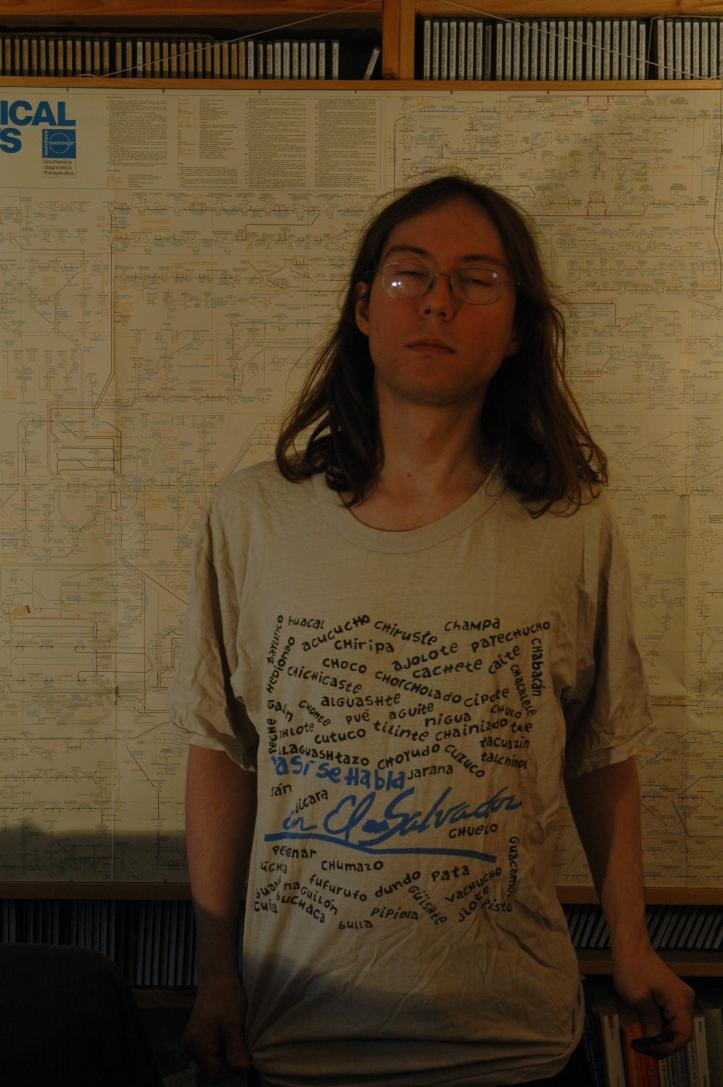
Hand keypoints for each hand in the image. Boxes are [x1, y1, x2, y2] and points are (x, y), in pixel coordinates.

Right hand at [183, 973, 250, 1082]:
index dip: (232, 1069)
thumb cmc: (226, 996)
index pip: (215, 1074)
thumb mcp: (234, 1024)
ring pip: (212, 1059)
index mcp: (198, 1046)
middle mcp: (190, 1046)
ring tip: (234, 1034)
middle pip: (212, 1068)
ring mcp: (192, 1040)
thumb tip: (242, 1069)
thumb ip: (236, 1050)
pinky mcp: (196, 1034)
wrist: (217, 975)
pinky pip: (209, 1049)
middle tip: (240, 1042)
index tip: (244, 1053)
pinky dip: (221, 1045)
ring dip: (226, 1052)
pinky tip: (228, 1032)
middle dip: (229, 1060)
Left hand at [612, 943, 694, 1059]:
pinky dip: (658, 1025)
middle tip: (641, 1046)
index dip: (666, 1047)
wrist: (630, 946)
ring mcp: (679, 997)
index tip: (647, 1049)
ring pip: (674, 1027)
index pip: (683, 1036)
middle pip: (680, 1033)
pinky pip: (669, 1017)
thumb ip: (650, 1022)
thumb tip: (655, 1041)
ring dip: (659, 1035)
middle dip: (661, 1043)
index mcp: (680, 1000)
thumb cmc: (632, 966)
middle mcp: (684, 1000)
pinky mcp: (671, 995)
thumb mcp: (638, 998)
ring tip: (641, 1039)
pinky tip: (645, 1027)